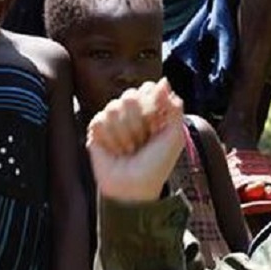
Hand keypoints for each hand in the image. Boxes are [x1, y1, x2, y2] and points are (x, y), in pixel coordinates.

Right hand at [86, 79, 184, 200]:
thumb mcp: (174, 137)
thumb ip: (174, 108)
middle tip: (142, 141)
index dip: (152, 106)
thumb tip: (163, 81)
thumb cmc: (156, 164)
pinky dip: (110, 140)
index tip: (156, 127)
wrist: (134, 187)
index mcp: (151, 109)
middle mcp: (131, 111)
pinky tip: (115, 151)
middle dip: (139, 123)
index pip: (148, 88)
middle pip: (130, 96)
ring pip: (113, 108)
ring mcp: (113, 119)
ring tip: (129, 149)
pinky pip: (99, 121)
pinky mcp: (96, 129)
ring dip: (125, 135)